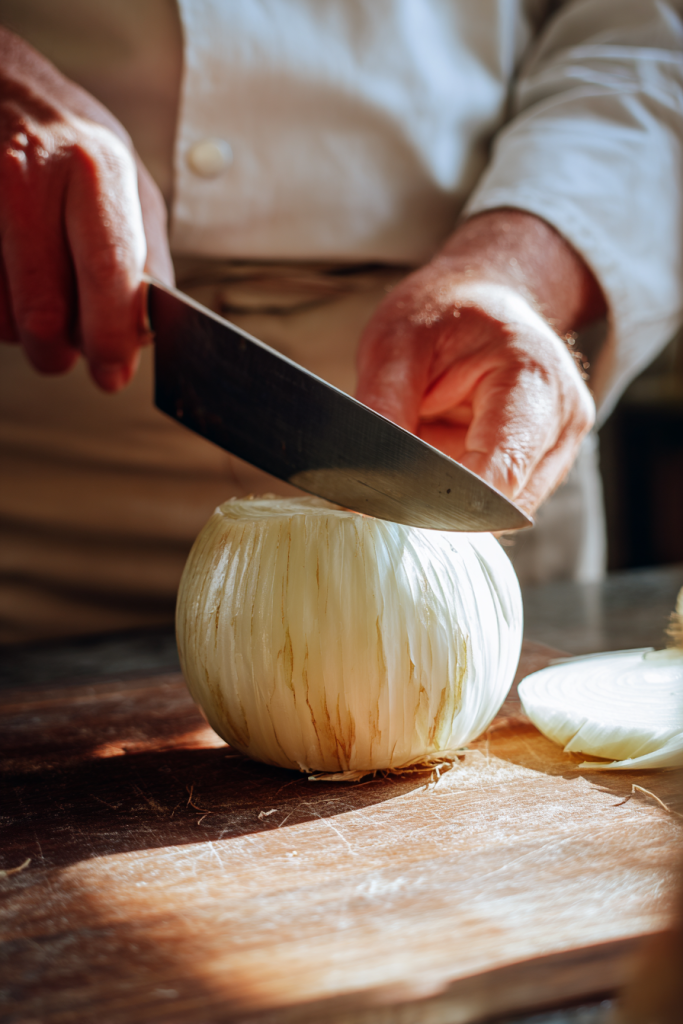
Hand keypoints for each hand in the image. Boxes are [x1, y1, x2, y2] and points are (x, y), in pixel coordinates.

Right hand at [0, 27, 172, 390]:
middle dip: (58, 352)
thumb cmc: (66, 141)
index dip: (110, 336)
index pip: (106, 271)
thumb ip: (145, 254)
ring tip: (35, 295)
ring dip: (21, 330)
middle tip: (67, 353)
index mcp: (93, 167)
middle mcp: (27, 173)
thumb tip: (148, 329)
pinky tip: (6, 282)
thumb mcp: (126, 180)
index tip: (113, 375)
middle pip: (43, 310)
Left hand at [356, 210, 605, 514]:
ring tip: (429, 444)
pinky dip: (464, 489)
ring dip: (455, 495)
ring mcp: (562, 444)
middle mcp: (563, 417)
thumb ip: (383, 407)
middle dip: (446, 501)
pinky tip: (445, 454)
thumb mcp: (395, 343)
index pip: (502, 470)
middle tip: (395, 478)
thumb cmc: (443, 312)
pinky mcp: (548, 461)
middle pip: (504, 501)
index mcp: (534, 378)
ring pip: (502, 510)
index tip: (396, 507)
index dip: (448, 502)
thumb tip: (367, 476)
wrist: (484, 295)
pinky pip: (500, 499)